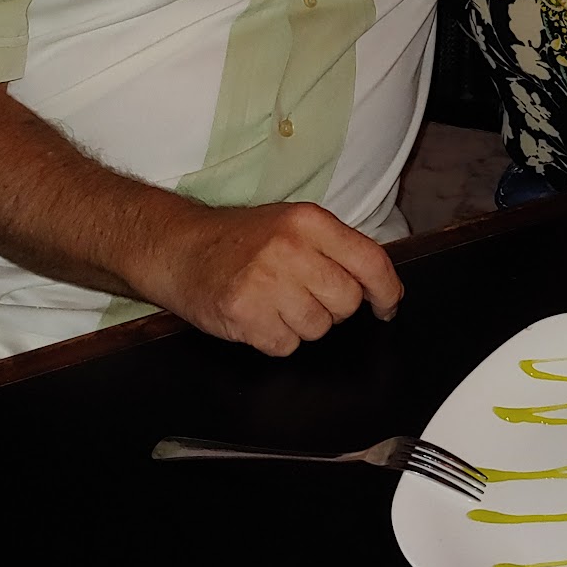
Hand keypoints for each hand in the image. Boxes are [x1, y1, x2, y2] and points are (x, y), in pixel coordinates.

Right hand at [139, 202, 402, 356]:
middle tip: (304, 294)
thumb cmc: (237, 240)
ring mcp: (266, 282)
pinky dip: (274, 338)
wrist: (179, 249)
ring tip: (275, 302)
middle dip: (332, 308)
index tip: (387, 305)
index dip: (387, 291)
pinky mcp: (245, 314)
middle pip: (347, 302)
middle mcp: (290, 248)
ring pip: (319, 329)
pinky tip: (258, 315)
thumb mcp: (291, 225)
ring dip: (301, 325)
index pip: (371, 261)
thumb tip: (380, 283)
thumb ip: (335, 248)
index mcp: (308, 221)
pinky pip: (286, 346)